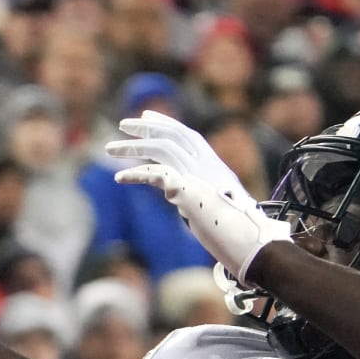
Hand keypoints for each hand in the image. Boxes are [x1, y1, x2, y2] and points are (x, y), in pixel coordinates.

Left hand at [107, 113, 289, 279]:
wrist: (250, 242)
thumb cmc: (231, 229)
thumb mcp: (211, 201)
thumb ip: (192, 189)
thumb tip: (172, 189)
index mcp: (213, 165)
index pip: (187, 134)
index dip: (167, 124)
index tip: (147, 116)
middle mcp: (206, 165)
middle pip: (173, 135)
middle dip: (146, 127)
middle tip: (122, 125)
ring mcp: (198, 175)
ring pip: (162, 147)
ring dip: (133, 147)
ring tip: (110, 149)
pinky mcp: (188, 190)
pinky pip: (156, 174)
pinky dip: (136, 174)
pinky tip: (119, 178)